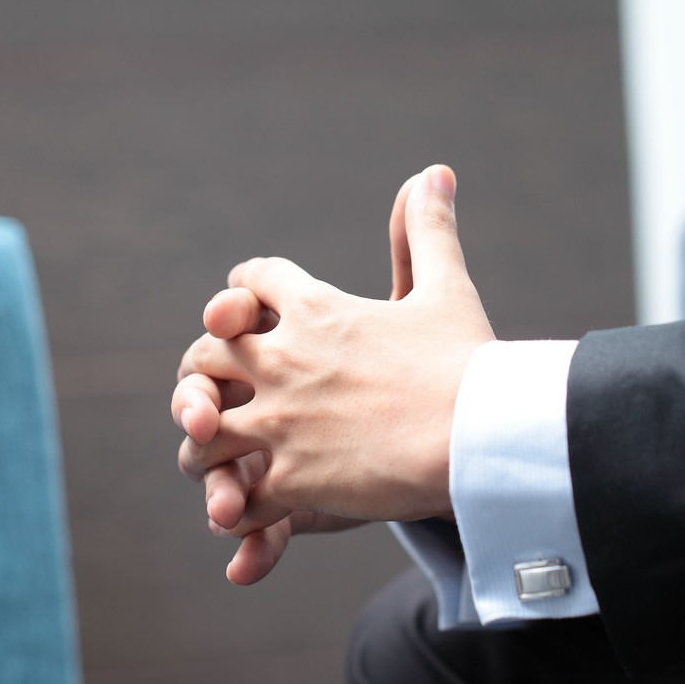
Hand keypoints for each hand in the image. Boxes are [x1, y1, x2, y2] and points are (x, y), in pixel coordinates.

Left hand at [172, 165, 492, 579]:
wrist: (482, 436)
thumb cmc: (469, 363)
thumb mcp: (447, 288)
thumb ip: (428, 231)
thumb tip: (435, 172)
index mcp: (316, 309)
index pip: (252, 281)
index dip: (244, 293)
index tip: (242, 309)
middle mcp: (284, 360)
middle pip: (206, 354)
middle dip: (203, 372)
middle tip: (209, 391)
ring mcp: (281, 422)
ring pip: (203, 430)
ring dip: (202, 443)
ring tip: (213, 456)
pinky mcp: (291, 479)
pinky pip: (238, 495)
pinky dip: (235, 506)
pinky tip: (243, 511)